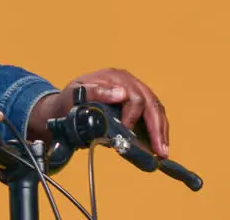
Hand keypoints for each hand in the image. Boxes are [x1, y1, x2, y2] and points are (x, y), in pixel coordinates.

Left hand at [28, 68, 170, 157]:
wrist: (66, 104)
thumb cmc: (70, 100)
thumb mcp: (74, 94)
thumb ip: (95, 92)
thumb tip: (122, 94)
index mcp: (113, 77)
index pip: (133, 97)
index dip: (133, 116)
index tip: (128, 133)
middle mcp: (127, 81)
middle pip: (150, 102)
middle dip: (156, 128)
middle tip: (159, 150)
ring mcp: (134, 90)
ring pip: (156, 108)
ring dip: (161, 131)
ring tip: (163, 151)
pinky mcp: (137, 101)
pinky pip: (153, 113)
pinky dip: (158, 129)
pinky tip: (160, 144)